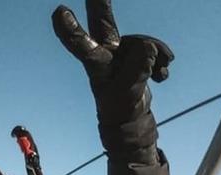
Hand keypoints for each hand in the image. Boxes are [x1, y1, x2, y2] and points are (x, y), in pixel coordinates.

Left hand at [52, 0, 173, 125]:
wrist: (131, 117)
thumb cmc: (120, 108)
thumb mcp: (128, 94)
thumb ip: (138, 71)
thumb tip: (149, 48)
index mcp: (96, 64)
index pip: (82, 45)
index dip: (71, 29)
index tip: (59, 11)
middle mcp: (106, 53)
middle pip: (102, 23)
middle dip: (98, 4)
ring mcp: (121, 51)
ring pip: (143, 42)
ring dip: (156, 56)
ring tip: (158, 75)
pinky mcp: (136, 54)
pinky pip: (154, 48)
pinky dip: (161, 60)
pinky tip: (161, 75)